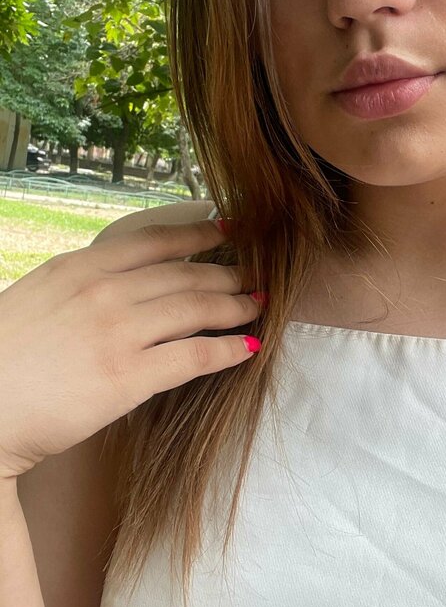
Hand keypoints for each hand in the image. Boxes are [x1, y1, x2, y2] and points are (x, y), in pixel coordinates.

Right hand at [0, 217, 261, 479]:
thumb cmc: (1, 360)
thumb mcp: (38, 298)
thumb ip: (81, 286)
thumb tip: (121, 284)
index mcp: (79, 268)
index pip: (153, 241)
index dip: (198, 233)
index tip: (227, 229)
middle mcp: (103, 292)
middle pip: (185, 274)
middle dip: (227, 274)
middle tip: (254, 277)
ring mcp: (118, 333)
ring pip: (197, 308)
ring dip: (236, 306)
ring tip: (258, 307)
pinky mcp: (128, 377)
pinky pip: (195, 355)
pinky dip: (229, 349)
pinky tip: (248, 348)